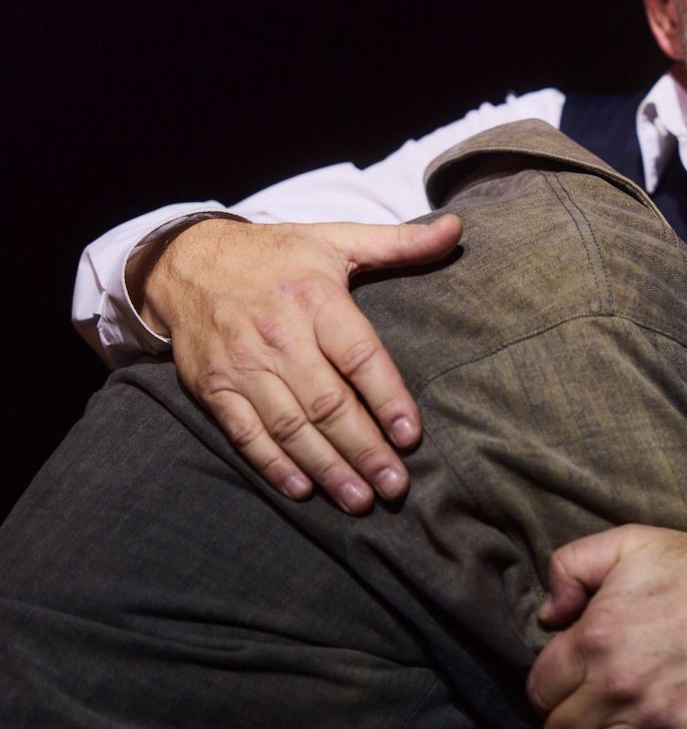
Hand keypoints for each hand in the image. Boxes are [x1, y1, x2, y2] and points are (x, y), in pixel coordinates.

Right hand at [136, 214, 460, 512]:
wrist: (187, 262)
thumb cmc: (278, 256)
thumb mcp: (336, 238)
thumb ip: (399, 242)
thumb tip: (457, 229)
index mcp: (315, 299)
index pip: (359, 356)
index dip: (387, 398)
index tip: (411, 436)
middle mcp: (278, 335)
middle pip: (327, 402)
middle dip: (364, 448)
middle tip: (396, 485)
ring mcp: (242, 365)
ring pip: (290, 425)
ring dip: (327, 466)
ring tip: (360, 499)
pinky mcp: (212, 387)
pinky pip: (244, 433)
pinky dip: (273, 464)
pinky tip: (303, 489)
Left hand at [526, 524, 686, 728]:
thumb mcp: (631, 543)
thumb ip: (572, 566)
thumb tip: (547, 615)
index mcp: (596, 637)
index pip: (540, 689)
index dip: (549, 688)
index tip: (567, 685)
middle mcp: (618, 687)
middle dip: (565, 726)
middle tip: (583, 716)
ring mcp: (655, 725)